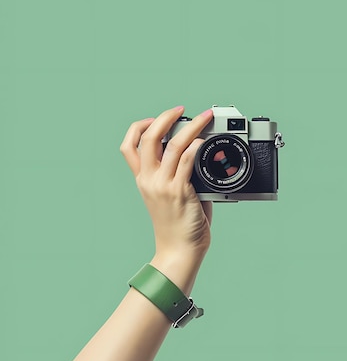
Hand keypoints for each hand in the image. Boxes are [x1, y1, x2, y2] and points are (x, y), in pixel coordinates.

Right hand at [120, 105, 213, 261]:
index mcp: (143, 179)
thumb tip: (196, 153)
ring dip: (191, 127)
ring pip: (173, 145)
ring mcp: (163, 185)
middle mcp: (149, 180)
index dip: (139, 126)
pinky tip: (204, 141)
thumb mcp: (168, 194)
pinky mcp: (179, 192)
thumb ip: (176, 173)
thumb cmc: (178, 225)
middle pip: (147, 138)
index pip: (128, 146)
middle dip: (165, 117)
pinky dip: (196, 146)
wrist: (178, 250)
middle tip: (182, 110)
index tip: (155, 118)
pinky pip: (188, 160)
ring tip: (203, 118)